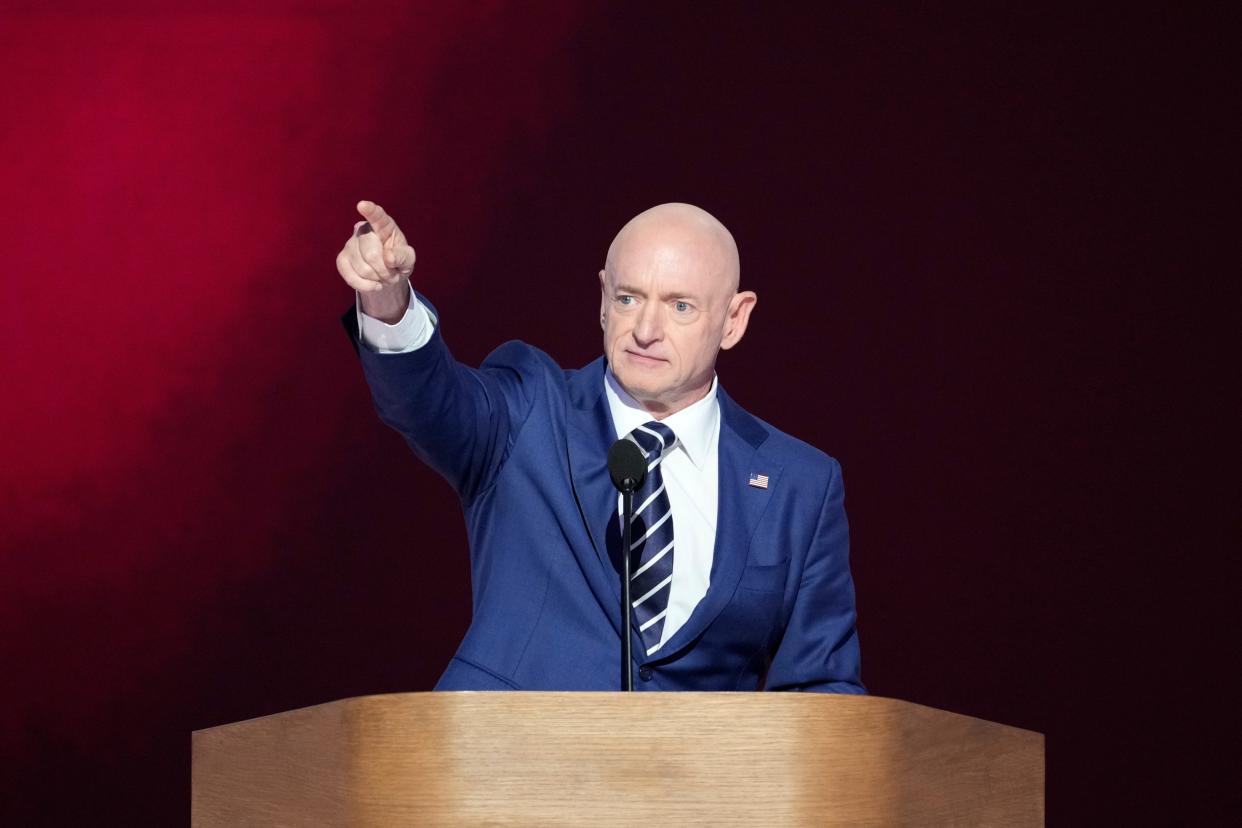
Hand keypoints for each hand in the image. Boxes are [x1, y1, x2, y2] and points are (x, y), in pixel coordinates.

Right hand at [335, 200, 415, 322]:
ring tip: (384, 278)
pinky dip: (365, 286)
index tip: (362, 205)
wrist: (386, 275)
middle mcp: (363, 230)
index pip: (378, 217)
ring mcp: (350, 244)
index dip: (370, 211)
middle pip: (371, 254)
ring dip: (377, 279)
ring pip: (362, 268)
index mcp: (384, 225)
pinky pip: (350, 276)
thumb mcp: (408, 259)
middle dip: (385, 271)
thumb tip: (388, 258)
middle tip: (392, 275)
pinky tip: (374, 285)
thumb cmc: (398, 261)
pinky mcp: (341, 259)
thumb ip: (403, 256)